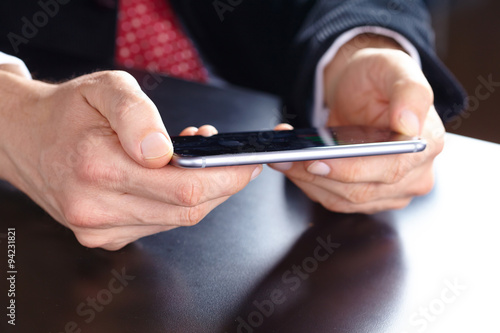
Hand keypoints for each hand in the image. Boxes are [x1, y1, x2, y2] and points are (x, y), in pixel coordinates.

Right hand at [0, 70, 261, 249]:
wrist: (25, 139)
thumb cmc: (68, 112)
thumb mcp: (105, 89)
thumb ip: (137, 115)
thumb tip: (164, 151)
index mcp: (97, 167)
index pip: (184, 188)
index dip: (226, 178)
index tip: (248, 164)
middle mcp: (95, 208)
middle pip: (187, 210)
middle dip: (221, 185)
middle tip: (231, 160)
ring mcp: (98, 229)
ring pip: (176, 221)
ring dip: (199, 194)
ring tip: (198, 162)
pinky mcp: (102, 238)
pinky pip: (159, 225)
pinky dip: (176, 205)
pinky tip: (174, 181)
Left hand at [270, 38, 443, 213]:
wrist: (363, 89)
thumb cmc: (378, 78)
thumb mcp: (396, 67)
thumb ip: (410, 92)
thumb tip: (409, 124)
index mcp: (427, 143)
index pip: (390, 167)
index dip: (350, 169)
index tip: (317, 161)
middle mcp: (414, 174)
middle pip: (361, 190)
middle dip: (317, 175)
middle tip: (286, 158)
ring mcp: (391, 190)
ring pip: (344, 200)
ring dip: (308, 181)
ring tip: (283, 159)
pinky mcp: (369, 197)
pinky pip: (335, 199)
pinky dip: (310, 184)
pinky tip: (293, 166)